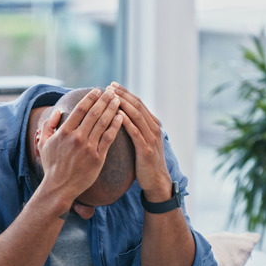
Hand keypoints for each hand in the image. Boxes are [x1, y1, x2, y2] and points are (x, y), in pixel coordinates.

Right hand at [37, 88, 122, 207]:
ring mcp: (88, 147)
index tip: (97, 91)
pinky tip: (121, 118)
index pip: (80, 110)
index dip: (90, 98)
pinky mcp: (98, 157)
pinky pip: (109, 138)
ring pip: (103, 123)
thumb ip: (48, 126)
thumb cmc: (52, 165)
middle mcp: (77, 138)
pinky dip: (116, 126)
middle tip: (112, 91)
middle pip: (94, 113)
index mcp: (64, 132)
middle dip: (104, 100)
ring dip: (112, 109)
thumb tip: (57, 112)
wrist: (60, 187)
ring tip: (118, 100)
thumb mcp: (43, 144)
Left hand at [108, 82, 171, 200]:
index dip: (125, 93)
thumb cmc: (144, 161)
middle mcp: (154, 128)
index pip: (138, 103)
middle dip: (123, 95)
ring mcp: (152, 138)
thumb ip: (134, 128)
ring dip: (124, 105)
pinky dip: (127, 122)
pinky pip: (136, 133)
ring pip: (137, 116)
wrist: (156, 180)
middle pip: (137, 106)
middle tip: (109, 86)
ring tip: (111, 97)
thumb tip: (119, 115)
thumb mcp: (141, 140)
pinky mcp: (146, 150)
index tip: (111, 85)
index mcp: (152, 124)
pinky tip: (117, 116)